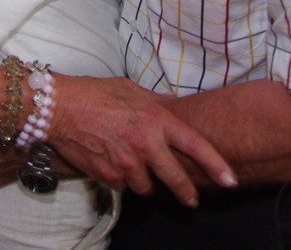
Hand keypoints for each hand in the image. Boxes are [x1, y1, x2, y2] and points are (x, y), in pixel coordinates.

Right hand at [47, 75, 235, 207]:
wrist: (60, 108)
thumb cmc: (95, 93)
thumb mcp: (132, 90)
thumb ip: (158, 103)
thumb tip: (177, 106)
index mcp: (156, 120)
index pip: (196, 146)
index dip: (217, 166)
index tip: (230, 180)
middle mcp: (145, 145)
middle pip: (176, 179)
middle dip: (187, 193)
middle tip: (192, 200)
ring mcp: (126, 163)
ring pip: (147, 187)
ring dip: (146, 182)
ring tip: (136, 168)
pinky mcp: (108, 176)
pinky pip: (123, 186)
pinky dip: (122, 180)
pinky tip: (114, 165)